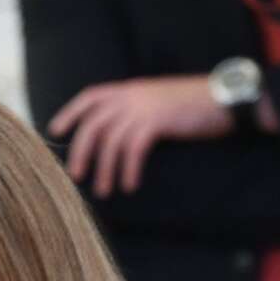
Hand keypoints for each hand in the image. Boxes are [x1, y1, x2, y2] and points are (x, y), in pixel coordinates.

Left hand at [48, 75, 235, 197]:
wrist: (224, 98)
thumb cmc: (191, 105)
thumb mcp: (156, 101)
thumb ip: (133, 112)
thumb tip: (111, 136)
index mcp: (128, 89)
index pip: (90, 97)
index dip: (70, 113)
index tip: (55, 131)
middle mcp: (131, 95)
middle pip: (93, 125)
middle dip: (81, 152)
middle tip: (75, 176)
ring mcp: (144, 107)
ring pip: (111, 142)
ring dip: (105, 170)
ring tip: (104, 191)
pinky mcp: (157, 121)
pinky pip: (133, 151)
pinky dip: (128, 170)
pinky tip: (130, 185)